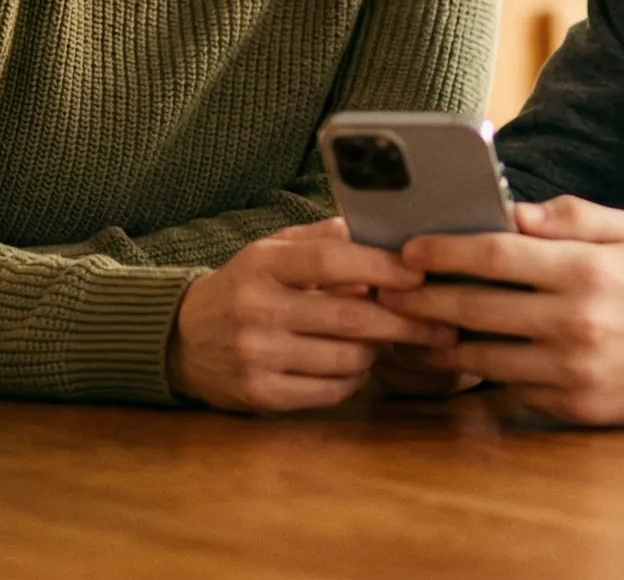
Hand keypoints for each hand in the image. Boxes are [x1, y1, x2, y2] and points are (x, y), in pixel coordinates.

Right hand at [168, 217, 451, 412]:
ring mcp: (256, 355)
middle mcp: (257, 308)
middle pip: (349, 317)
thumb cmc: (244, 287)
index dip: (382, 266)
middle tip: (441, 324)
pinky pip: (329, 392)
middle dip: (404, 321)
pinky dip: (354, 380)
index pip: (331, 260)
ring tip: (389, 341)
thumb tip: (382, 228)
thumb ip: (322, 238)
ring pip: (346, 359)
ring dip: (378, 351)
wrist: (182, 339)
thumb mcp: (271, 251)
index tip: (421, 272)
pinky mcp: (260, 395)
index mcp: (261, 264)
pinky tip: (358, 366)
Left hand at [381, 196, 623, 425]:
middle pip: (476, 308)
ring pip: (481, 357)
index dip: (445, 252)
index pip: (496, 257)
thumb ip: (569, 217)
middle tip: (385, 290)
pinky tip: (452, 363)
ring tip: (406, 327)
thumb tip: (512, 212)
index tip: (409, 249)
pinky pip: (508, 392)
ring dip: (438, 342)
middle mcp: (573, 322)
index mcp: (584, 271)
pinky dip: (476, 378)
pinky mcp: (573, 409)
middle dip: (421, 299)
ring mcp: (571, 371)